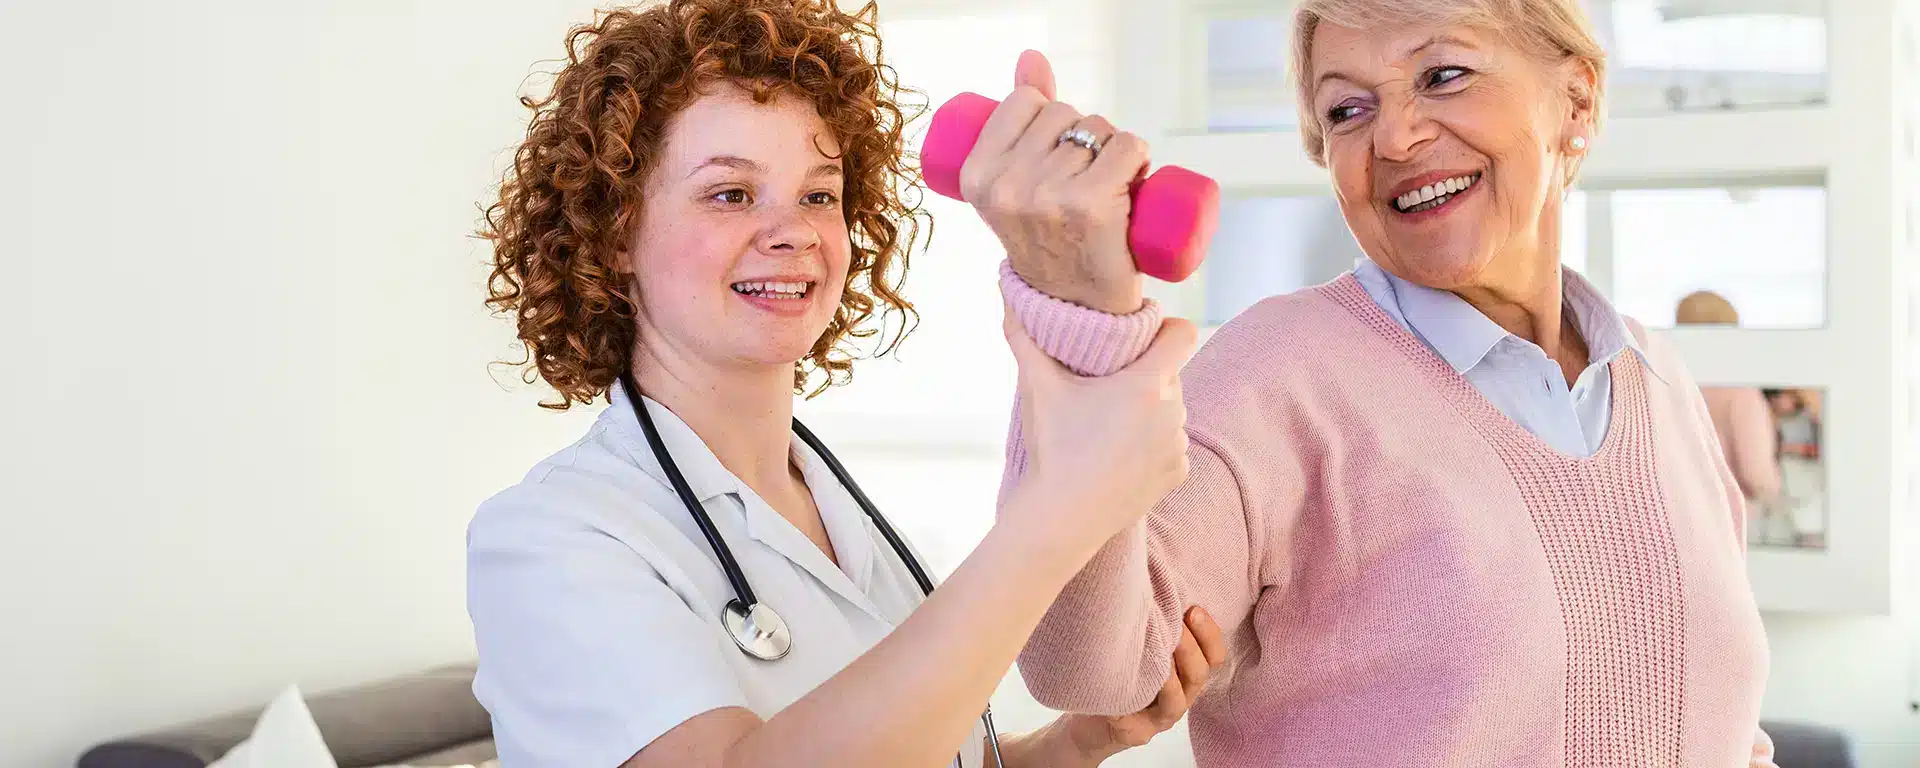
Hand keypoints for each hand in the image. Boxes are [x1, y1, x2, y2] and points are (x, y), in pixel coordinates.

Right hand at [960, 49, 1147, 314]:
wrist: (1077, 308)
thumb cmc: (1050, 239)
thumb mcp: (1017, 182)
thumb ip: (1018, 117)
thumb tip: (1032, 57)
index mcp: (976, 176)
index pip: (1024, 102)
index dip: (1049, 117)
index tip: (1054, 155)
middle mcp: (1006, 187)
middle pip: (1064, 114)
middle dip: (1083, 134)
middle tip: (1085, 179)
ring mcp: (1048, 197)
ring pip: (1099, 129)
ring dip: (1114, 149)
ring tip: (1106, 189)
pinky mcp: (1091, 206)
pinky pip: (1126, 147)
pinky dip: (1138, 158)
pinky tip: (1130, 187)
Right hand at [1002, 305, 1194, 547]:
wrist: (1062, 518)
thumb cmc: (1053, 449)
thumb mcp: (1038, 389)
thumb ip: (1025, 340)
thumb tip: (1008, 301)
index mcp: (1148, 384)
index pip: (1183, 334)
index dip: (1166, 328)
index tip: (1143, 336)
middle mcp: (1174, 411)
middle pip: (1170, 375)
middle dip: (1145, 376)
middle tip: (1108, 387)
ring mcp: (1178, 445)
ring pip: (1171, 413)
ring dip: (1150, 413)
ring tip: (1110, 427)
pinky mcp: (1178, 473)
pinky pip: (1171, 447)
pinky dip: (1152, 447)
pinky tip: (1120, 457)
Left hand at [1061, 607, 1227, 761]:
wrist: (1085, 716)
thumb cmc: (1114, 672)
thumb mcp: (1138, 643)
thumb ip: (1153, 622)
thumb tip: (1152, 577)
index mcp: (1185, 672)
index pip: (1214, 656)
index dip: (1210, 633)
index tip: (1192, 609)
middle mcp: (1180, 696)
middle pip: (1200, 674)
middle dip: (1190, 646)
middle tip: (1177, 622)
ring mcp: (1160, 718)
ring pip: (1177, 700)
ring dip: (1169, 675)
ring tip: (1159, 652)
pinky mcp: (1137, 733)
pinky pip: (1143, 720)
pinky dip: (1138, 700)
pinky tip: (1127, 682)